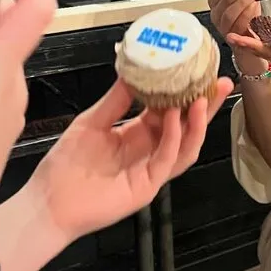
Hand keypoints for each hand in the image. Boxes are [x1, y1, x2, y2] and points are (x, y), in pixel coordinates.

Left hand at [26, 76, 233, 246]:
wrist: (48, 201)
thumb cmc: (66, 164)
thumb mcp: (92, 122)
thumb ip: (115, 100)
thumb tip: (132, 69)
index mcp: (139, 134)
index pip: (172, 111)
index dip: (186, 93)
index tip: (200, 71)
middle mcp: (151, 151)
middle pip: (187, 127)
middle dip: (207, 106)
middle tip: (223, 82)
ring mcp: (152, 171)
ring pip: (186, 146)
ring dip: (197, 123)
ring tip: (203, 99)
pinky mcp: (147, 187)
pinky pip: (167, 160)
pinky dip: (174, 139)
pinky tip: (175, 119)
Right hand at [208, 0, 264, 71]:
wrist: (250, 44)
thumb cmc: (247, 20)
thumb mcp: (243, 1)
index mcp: (216, 3)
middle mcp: (216, 16)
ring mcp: (223, 28)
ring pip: (228, 12)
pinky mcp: (233, 38)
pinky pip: (238, 24)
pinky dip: (247, 13)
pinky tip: (256, 5)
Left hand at [228, 31, 270, 87]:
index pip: (265, 51)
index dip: (250, 45)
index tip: (236, 38)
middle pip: (259, 50)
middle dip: (244, 43)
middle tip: (228, 35)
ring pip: (261, 47)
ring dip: (248, 40)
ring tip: (234, 31)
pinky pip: (267, 44)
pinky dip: (257, 37)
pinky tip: (249, 29)